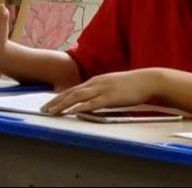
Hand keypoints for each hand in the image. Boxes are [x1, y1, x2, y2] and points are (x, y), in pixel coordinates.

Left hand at [41, 69, 159, 114]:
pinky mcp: (111, 97)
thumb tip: (92, 101)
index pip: (72, 89)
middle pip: (70, 92)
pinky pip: (92, 103)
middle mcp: (95, 83)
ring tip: (52, 112)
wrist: (147, 80)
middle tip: (43, 109)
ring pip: (77, 97)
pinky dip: (80, 107)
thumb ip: (101, 92)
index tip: (49, 104)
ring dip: (63, 104)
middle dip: (55, 101)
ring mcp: (102, 89)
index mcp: (95, 81)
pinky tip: (72, 111)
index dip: (59, 97)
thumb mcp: (112, 86)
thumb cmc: (132, 85)